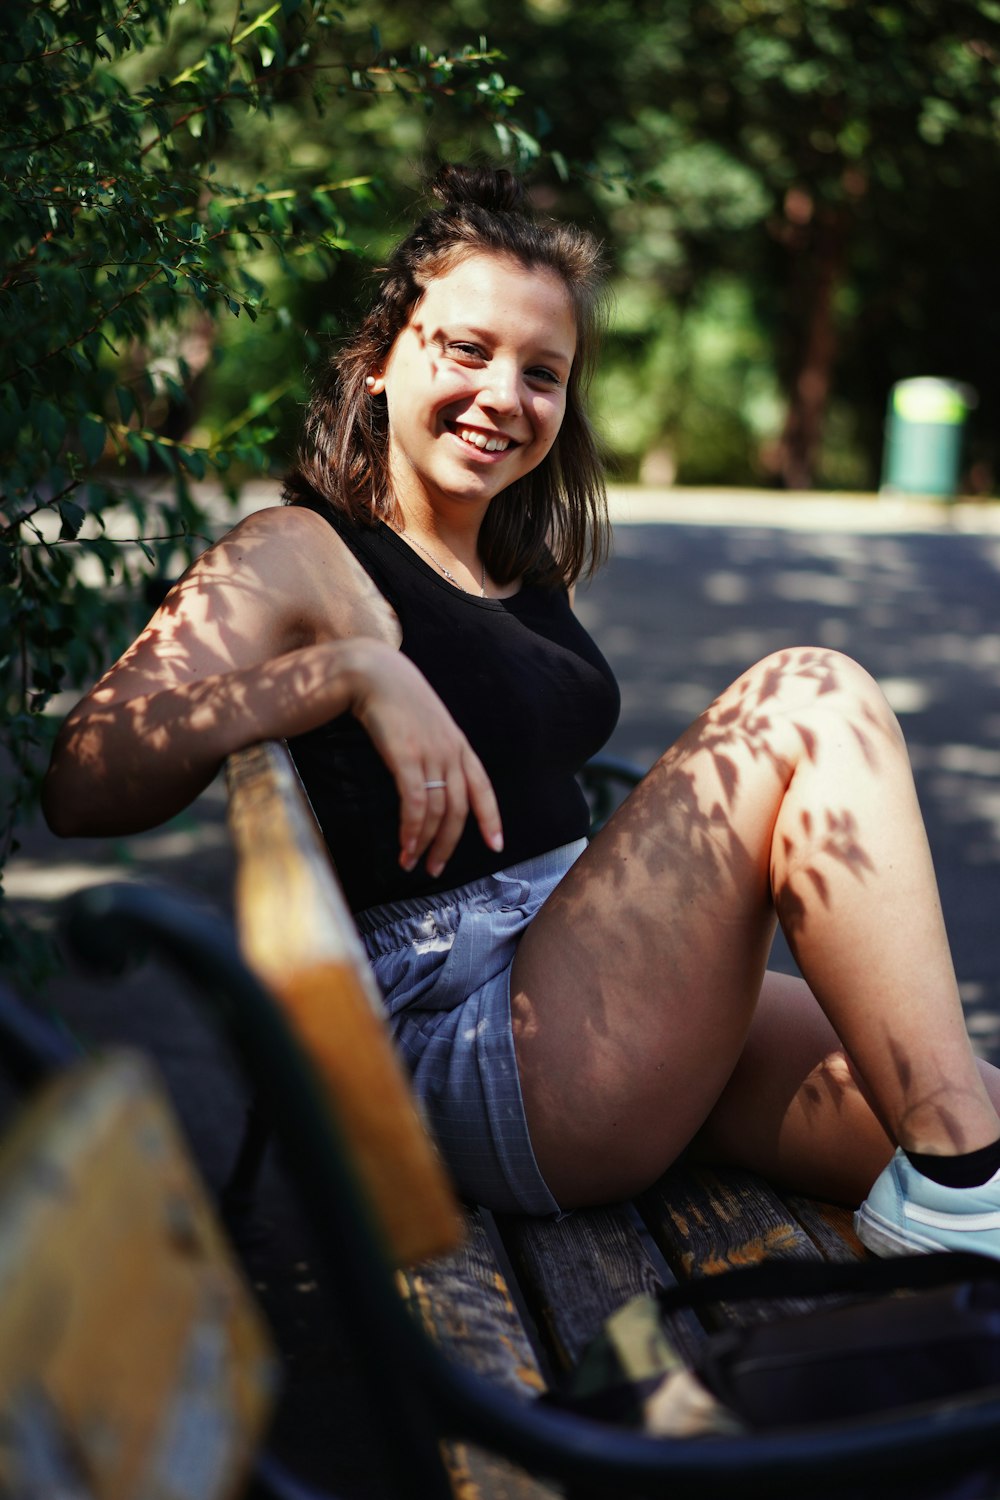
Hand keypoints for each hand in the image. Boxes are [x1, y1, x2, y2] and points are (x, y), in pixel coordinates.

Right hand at [344, 640, 502, 877]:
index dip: (491, 818)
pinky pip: (415, 803)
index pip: (483, 788)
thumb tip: (432, 781)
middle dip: (448, 844)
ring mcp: (430, 754)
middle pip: (459, 809)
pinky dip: (412, 829)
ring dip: (424, 843)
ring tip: (412, 862)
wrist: (374, 673)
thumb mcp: (427, 725)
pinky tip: (405, 845)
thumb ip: (436, 750)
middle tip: (436, 870)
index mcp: (459, 745)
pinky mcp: (406, 757)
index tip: (496, 845)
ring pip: (437, 812)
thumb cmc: (397, 700)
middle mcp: (451, 752)